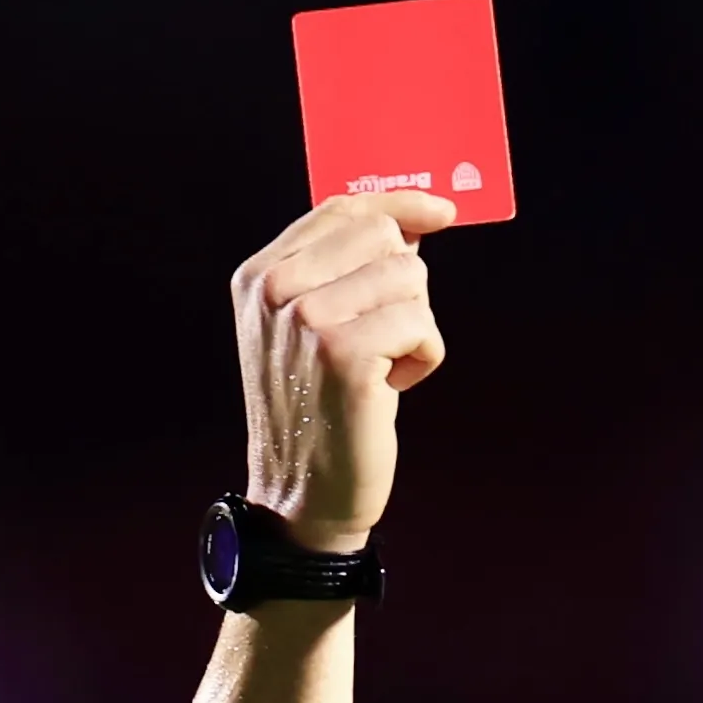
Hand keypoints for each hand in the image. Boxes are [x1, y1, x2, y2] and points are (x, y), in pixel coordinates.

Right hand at [233, 191, 458, 555]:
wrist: (302, 497)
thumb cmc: (320, 410)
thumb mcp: (312, 329)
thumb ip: (346, 270)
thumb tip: (413, 222)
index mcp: (260, 274)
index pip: (343, 209)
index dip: (400, 206)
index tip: (442, 212)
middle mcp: (276, 289)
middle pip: (384, 238)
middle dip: (405, 288)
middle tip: (382, 340)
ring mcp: (307, 318)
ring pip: (410, 279)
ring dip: (415, 328)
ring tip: (381, 369)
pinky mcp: (345, 353)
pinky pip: (422, 324)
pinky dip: (424, 358)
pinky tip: (392, 388)